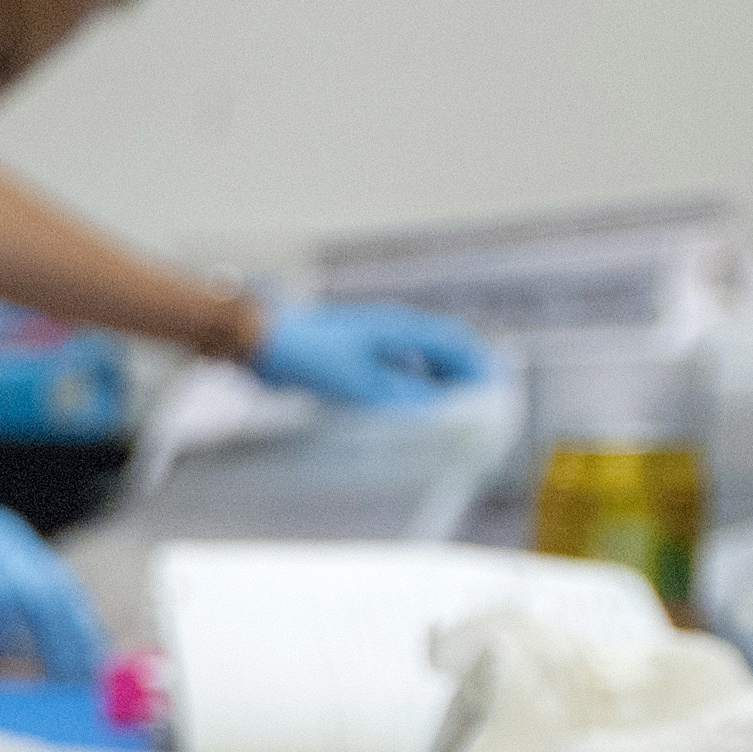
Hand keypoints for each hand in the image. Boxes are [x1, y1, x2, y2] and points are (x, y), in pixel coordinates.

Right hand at [0, 430, 106, 679]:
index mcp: (8, 540)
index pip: (58, 588)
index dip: (75, 625)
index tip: (85, 660)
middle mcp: (9, 543)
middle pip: (59, 598)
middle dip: (75, 640)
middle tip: (84, 678)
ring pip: (41, 602)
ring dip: (53, 641)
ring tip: (60, 677)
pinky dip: (4, 634)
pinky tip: (3, 659)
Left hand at [249, 302, 494, 409]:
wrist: (259, 341)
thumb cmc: (308, 353)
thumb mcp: (360, 383)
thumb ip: (402, 397)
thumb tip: (440, 413)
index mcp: (401, 328)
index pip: (455, 345)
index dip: (478, 370)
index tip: (492, 396)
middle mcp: (392, 331)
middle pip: (440, 355)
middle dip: (459, 383)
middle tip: (471, 416)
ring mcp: (371, 343)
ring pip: (416, 366)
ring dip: (431, 391)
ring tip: (440, 423)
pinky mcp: (352, 358)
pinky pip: (391, 375)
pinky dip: (404, 394)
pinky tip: (400, 418)